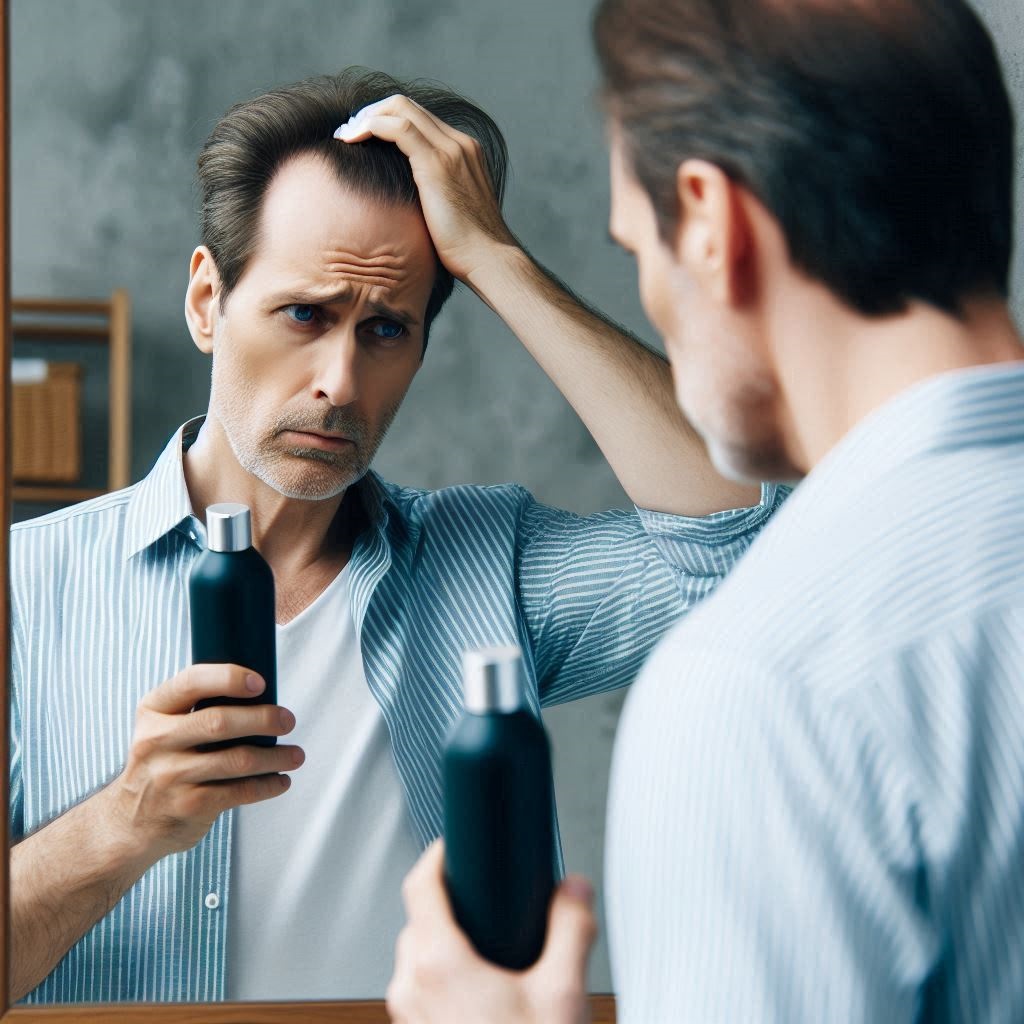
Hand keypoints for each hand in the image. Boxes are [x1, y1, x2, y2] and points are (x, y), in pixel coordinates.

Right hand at [105, 664, 303, 860]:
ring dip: (275, 756)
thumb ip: (197, 707)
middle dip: (263, 718)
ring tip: (296, 755)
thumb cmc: (162, 762)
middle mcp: (157, 740)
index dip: (229, 678)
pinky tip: (280, 780)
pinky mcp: (188, 806)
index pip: (192, 682)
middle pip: (220, 721)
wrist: (129, 822)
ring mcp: (170, 776)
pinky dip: (267, 785)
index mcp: (154, 710)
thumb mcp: (163, 726)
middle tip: (288, 720)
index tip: (261, 683)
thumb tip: (261, 692)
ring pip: (237, 760)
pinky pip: (239, 792)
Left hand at [334, 94, 517, 281]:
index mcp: (465, 152)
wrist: (489, 260)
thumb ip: (434, 196)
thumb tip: (408, 205)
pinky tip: (350, 141)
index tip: (364, 137)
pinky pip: (396, 128)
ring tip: (345, 135)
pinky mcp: (437, 163)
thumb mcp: (452, 213)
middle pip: (408, 105)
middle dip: (373, 113)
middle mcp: (460, 143)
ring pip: (400, 109)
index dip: (387, 120)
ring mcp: (451, 150)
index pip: (421, 119)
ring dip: (366, 117)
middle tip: (348, 132)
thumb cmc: (469, 249)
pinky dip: (369, 127)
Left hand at [386, 841, 596, 1023]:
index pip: (419, 884)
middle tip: (491, 900)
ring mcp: (409, 1019)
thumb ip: (572, 929)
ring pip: (418, 961)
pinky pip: (423, 994)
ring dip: (449, 945)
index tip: (455, 843)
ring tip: (494, 953)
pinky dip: (446, 981)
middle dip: (453, 904)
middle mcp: (411, 988)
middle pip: (419, 920)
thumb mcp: (563, 996)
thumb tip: (575, 889)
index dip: (437, 855)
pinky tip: (486, 997)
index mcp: (438, 963)